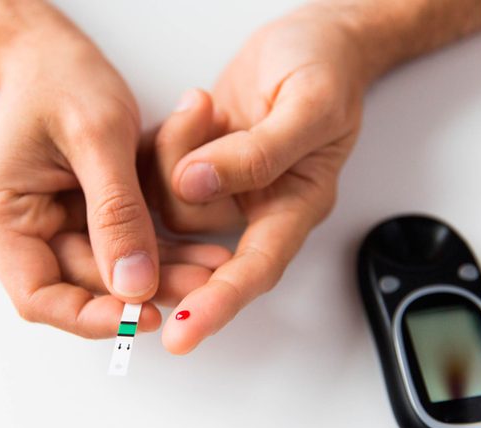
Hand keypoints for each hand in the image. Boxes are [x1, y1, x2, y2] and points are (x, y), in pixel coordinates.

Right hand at [0, 25, 230, 337]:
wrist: (53, 53)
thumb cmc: (62, 78)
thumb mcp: (97, 137)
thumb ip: (116, 212)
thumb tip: (134, 285)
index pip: (37, 294)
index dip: (89, 316)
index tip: (142, 317)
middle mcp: (17, 226)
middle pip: (78, 283)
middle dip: (140, 290)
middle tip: (198, 286)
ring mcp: (47, 222)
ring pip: (105, 268)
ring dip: (156, 273)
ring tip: (208, 268)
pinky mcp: (76, 214)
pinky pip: (117, 244)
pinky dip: (155, 250)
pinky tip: (194, 250)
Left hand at [152, 5, 370, 352]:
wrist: (310, 41)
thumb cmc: (327, 70)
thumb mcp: (308, 106)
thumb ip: (258, 153)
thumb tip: (197, 184)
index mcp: (292, 207)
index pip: (254, 270)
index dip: (218, 305)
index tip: (183, 333)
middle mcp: (251, 207)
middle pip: (193, 232)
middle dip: (180, 184)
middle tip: (194, 126)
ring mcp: (218, 188)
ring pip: (166, 198)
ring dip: (174, 147)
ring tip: (204, 102)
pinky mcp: (192, 165)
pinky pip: (153, 170)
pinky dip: (162, 140)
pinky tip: (192, 110)